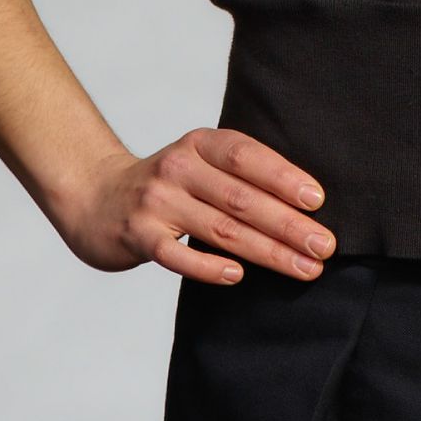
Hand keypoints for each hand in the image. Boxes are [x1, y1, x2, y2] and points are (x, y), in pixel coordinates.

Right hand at [58, 128, 336, 285]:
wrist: (95, 198)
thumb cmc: (167, 186)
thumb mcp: (200, 163)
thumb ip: (240, 175)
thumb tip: (306, 206)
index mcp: (200, 144)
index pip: (247, 156)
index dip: (284, 177)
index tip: (318, 201)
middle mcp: (178, 168)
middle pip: (242, 199)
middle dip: (289, 224)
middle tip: (325, 246)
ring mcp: (156, 202)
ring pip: (221, 230)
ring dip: (268, 251)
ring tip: (304, 268)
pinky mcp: (138, 236)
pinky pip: (177, 254)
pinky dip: (208, 266)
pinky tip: (238, 275)